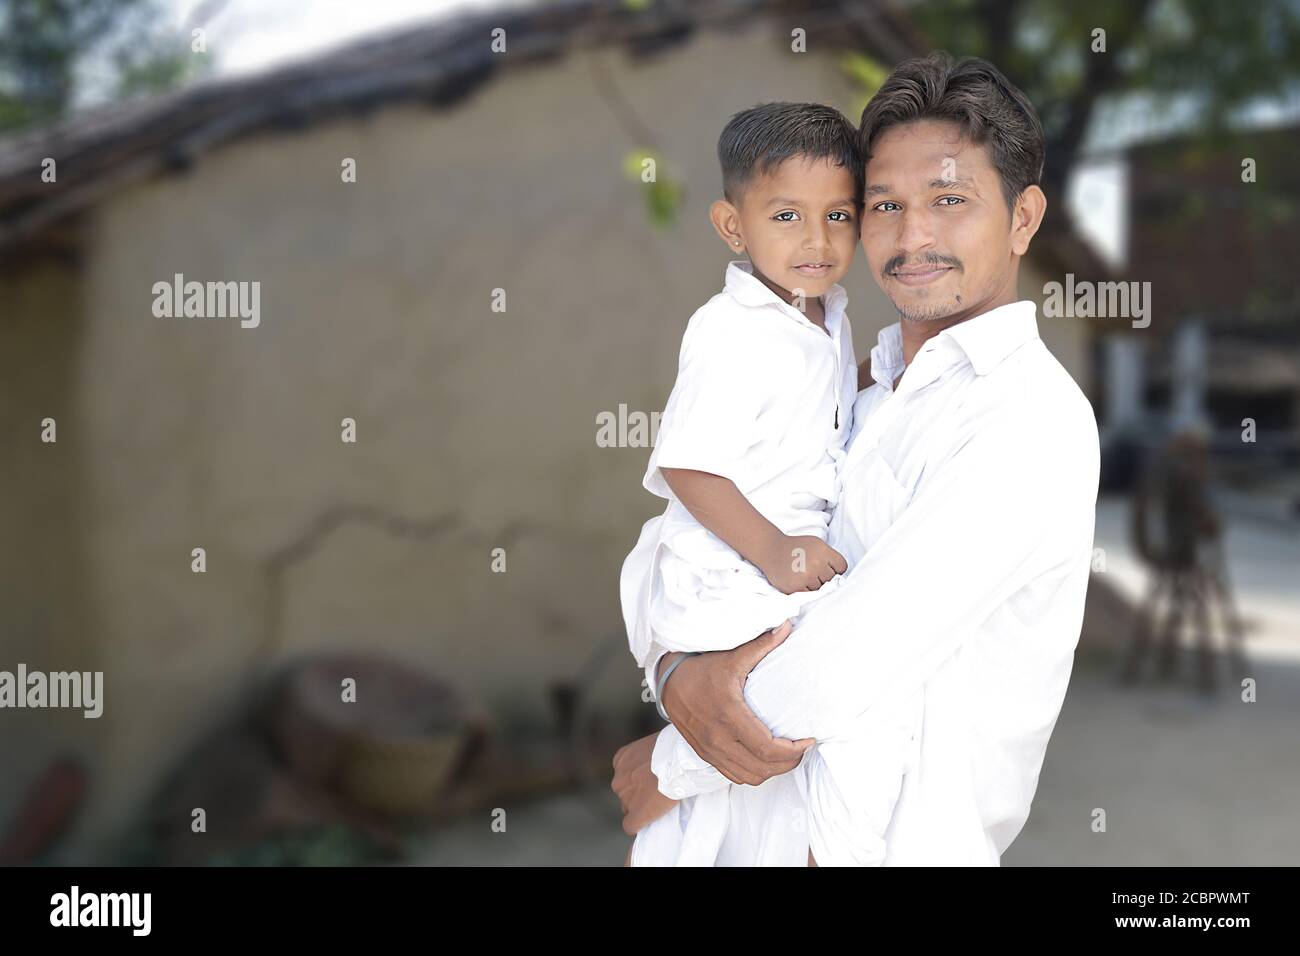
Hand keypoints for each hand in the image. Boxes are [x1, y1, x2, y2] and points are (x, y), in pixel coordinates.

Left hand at [611, 733, 678, 835]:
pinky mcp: (636, 814)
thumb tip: (656, 763)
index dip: (637, 782)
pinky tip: (647, 823)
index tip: (649, 782)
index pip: (624, 777)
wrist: (678, 762)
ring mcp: (625, 798)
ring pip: (628, 809)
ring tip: (657, 805)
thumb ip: (647, 756)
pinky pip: (630, 826)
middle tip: (655, 794)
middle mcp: (619, 779)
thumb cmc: (672, 748)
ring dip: (640, 807)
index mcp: (621, 760)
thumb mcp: (653, 744)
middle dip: (637, 795)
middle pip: (624, 793)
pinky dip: (637, 825)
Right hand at [657, 620, 813, 785]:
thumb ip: (761, 645)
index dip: (792, 750)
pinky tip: (764, 760)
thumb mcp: (732, 657)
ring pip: (749, 776)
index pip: (766, 747)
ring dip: (772, 771)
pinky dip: (753, 773)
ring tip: (787, 756)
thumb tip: (787, 626)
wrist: (667, 681)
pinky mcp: (705, 754)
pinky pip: (734, 775)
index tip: (807, 740)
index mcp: (728, 714)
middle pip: (762, 767)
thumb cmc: (701, 668)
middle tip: (802, 749)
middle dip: (788, 763)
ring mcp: (710, 749)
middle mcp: (718, 737)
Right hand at [759, 534, 846, 593]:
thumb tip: (839, 578)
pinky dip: (806, 590)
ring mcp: (806, 577)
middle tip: (811, 569)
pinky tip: (799, 581)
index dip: (835, 568)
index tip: (825, 565)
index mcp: (823, 551)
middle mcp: (816, 563)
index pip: (842, 567)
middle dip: (824, 576)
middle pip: (832, 579)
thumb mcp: (816, 544)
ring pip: (821, 588)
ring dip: (815, 585)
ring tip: (803, 575)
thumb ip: (829, 557)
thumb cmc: (796, 547)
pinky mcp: (796, 588)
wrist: (771, 550)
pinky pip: (810, 595)